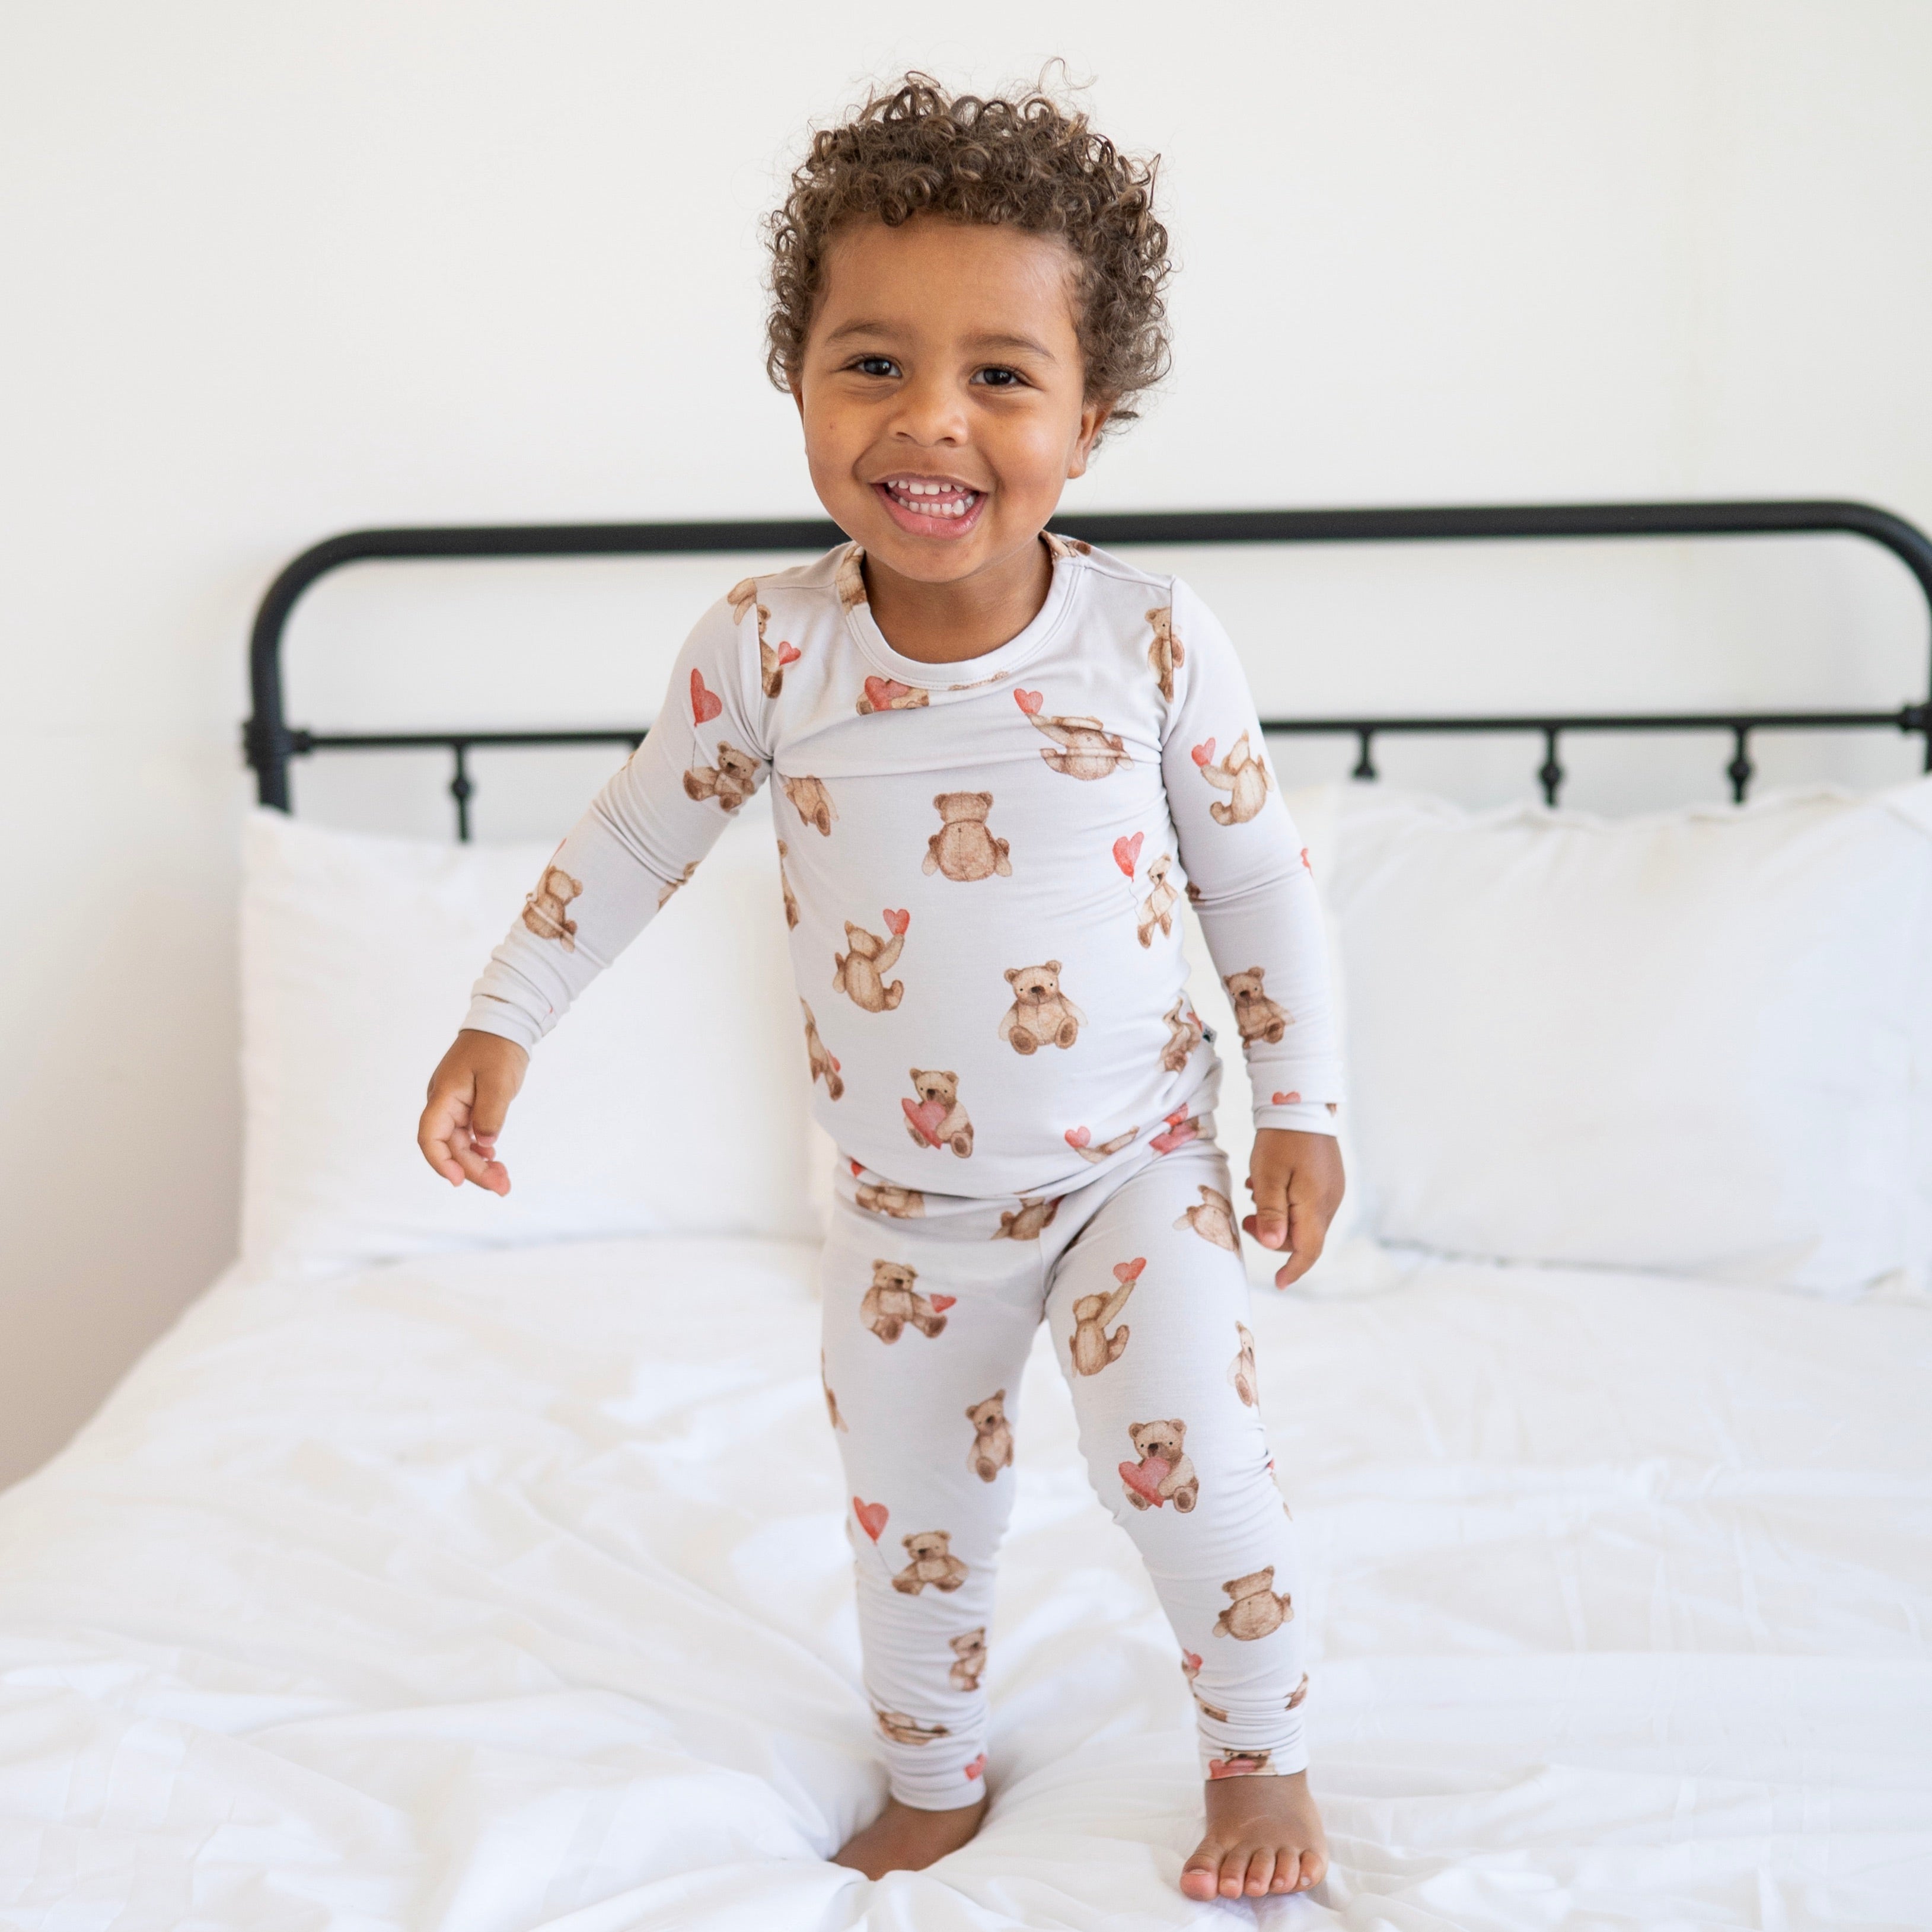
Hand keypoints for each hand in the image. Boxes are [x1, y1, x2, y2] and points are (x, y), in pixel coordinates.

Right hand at [417, 1029, 528, 1195]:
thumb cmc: (498, 1048)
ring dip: (478, 1165)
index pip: (430, 1137)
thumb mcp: (498, 1080)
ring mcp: (455, 1107)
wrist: (504, 1025)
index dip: (441, 1162)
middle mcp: (445, 1104)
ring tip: (503, 1180)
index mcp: (445, 1096)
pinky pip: (468, 1136)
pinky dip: (480, 1150)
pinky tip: (494, 1159)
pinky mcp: (468, 1107)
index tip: (458, 1181)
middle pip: (449, 1148)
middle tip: (502, 1187)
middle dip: (472, 1171)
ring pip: (460, 1145)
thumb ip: (491, 1112)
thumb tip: (485, 1143)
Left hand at [1242, 1129, 1344, 1288]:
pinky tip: (1268, 1186)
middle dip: (1274, 1237)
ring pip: (1305, 1221)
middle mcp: (1330, 1201)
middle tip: (1245, 1220)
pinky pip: (1308, 1204)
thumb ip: (1270, 1213)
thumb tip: (1272, 1246)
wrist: (1301, 1102)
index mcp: (1316, 1204)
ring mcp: (1332, 1190)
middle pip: (1304, 1237)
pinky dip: (1287, 1203)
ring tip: (1254, 1195)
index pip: (1308, 1250)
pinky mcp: (1328, 1180)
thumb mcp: (1267, 1176)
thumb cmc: (1280, 1139)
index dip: (1293, 1270)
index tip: (1279, 1282)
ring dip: (1278, 1217)